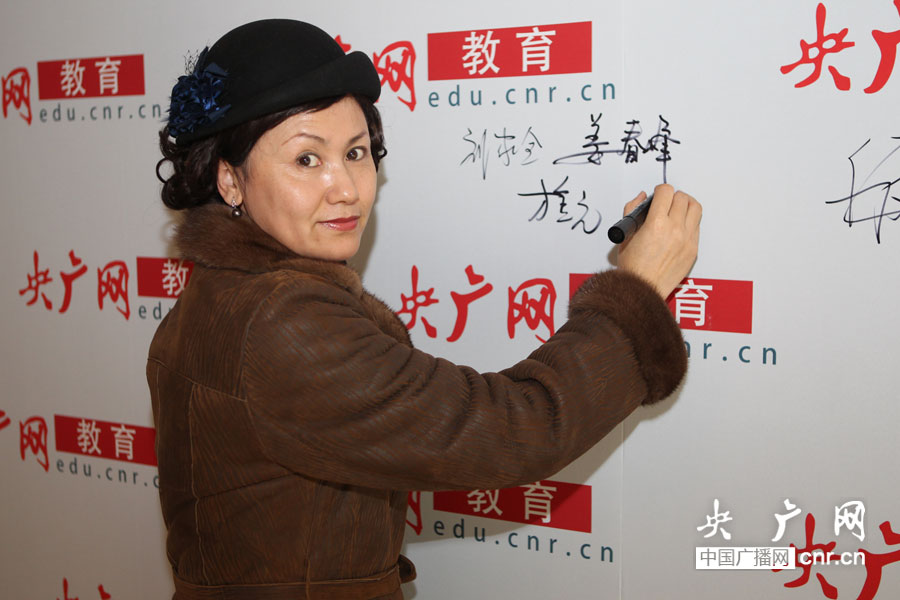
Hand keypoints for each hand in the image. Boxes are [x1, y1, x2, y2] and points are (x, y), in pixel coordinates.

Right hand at [617, 184, 701, 298]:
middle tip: (667, 202)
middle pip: (682, 197)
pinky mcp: (693, 250)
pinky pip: (697, 227)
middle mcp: (675, 229)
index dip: (660, 190)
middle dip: (673, 197)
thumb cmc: (633, 267)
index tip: (657, 194)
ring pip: (696, 208)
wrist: (643, 289)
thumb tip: (642, 197)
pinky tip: (680, 227)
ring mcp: (687, 240)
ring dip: (686, 205)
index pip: (666, 191)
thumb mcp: (625, 235)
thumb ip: (632, 211)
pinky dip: (690, 222)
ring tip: (678, 209)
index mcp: (656, 224)